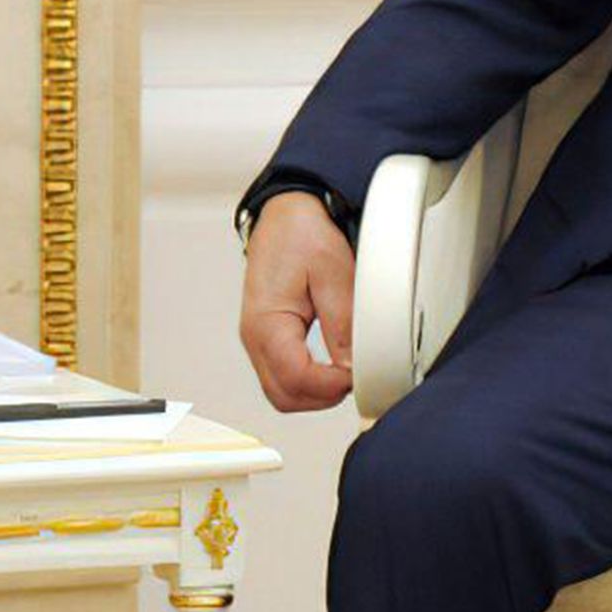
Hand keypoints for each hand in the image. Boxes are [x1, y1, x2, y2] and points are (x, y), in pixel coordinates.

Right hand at [236, 189, 357, 411]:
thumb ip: (343, 325)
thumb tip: (353, 367)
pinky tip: (330, 369)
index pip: (295, 378)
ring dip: (314, 393)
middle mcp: (254, 336)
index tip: (357, 375)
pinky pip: (281, 376)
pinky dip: (307, 382)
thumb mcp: (334, 275)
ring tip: (345, 373)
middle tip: (354, 379)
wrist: (286, 214)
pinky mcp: (265, 338)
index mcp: (266, 321)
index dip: (330, 386)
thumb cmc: (302, 234)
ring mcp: (257, 339)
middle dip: (322, 397)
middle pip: (283, 396)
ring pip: (281, 392)